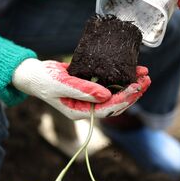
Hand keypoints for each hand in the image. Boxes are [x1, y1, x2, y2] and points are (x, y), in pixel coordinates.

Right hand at [12, 59, 150, 119]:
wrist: (32, 74)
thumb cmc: (42, 81)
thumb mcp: (61, 84)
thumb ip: (82, 90)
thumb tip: (106, 95)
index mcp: (81, 111)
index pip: (109, 108)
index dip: (124, 98)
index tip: (136, 87)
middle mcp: (88, 106)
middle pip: (117, 103)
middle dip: (133, 91)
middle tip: (147, 78)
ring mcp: (90, 97)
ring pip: (115, 93)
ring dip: (130, 84)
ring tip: (144, 73)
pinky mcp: (90, 86)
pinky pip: (109, 83)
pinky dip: (120, 77)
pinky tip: (131, 69)